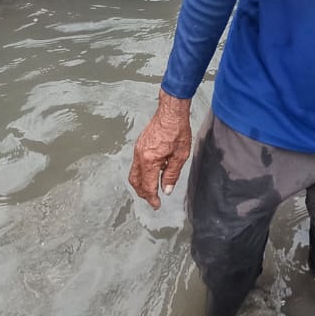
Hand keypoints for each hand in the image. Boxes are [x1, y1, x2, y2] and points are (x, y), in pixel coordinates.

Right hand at [129, 90, 193, 208]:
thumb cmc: (177, 129)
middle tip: (153, 199)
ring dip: (141, 184)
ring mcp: (138, 149)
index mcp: (150, 160)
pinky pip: (137, 164)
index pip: (148, 186)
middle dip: (143, 193)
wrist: (171, 110)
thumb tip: (166, 190)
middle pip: (136, 182)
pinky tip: (154, 172)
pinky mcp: (139, 145)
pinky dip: (142, 173)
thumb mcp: (180, 155)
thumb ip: (172, 174)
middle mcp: (140, 155)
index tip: (157, 205)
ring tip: (152, 189)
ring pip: (134, 173)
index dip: (152, 198)